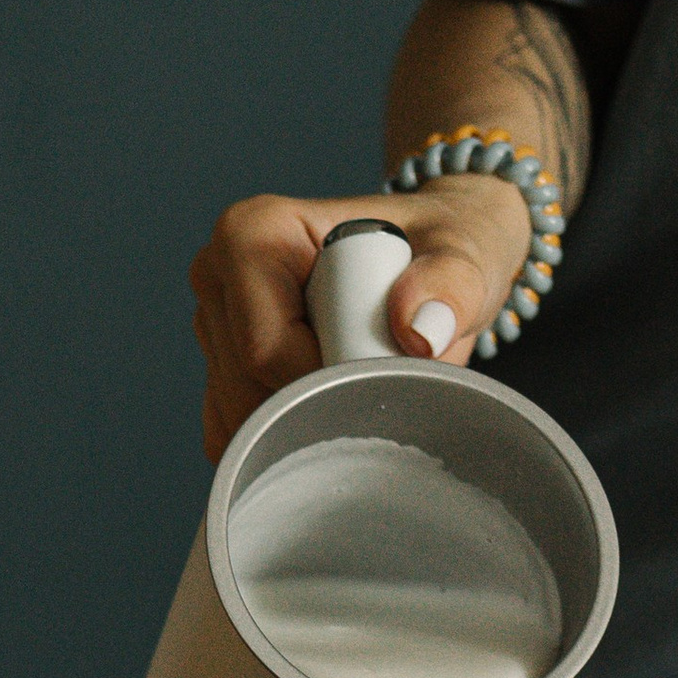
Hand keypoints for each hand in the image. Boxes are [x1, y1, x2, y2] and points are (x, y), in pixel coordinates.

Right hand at [187, 177, 531, 462]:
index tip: (381, 371)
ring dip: (306, 428)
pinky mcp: (220, 376)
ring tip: (361, 384)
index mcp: (253, 234)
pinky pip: (240, 438)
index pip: (263, 348)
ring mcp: (213, 331)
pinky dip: (290, 443)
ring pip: (241, 423)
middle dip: (317, 406)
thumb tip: (419, 329)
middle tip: (383, 378)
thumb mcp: (464, 251)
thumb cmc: (440, 246)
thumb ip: (451, 282)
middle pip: (246, 390)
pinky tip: (333, 412)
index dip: (324, 379)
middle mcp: (218, 279)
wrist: (431, 261)